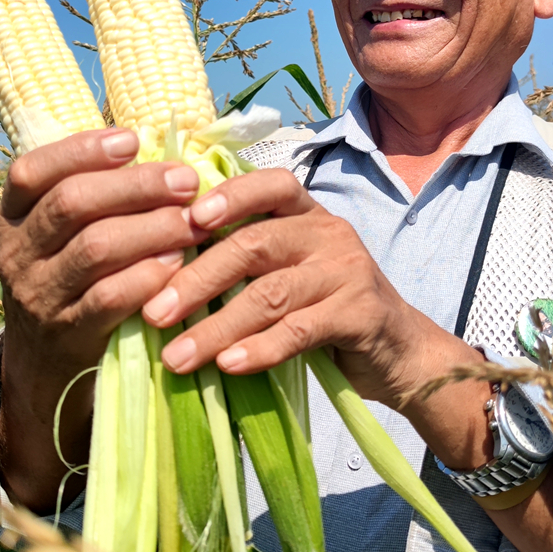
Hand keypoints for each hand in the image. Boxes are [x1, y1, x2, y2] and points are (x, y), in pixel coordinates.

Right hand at [0, 127, 205, 508]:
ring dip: (152, 228)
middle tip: (186, 181)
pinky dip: (148, 276)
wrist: (44, 363)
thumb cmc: (70, 276)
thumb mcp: (58, 234)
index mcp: (11, 216)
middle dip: (135, 186)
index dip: (82, 150)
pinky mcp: (68, 333)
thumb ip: (93, 194)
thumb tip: (160, 145)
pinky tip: (177, 263)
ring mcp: (39, 295)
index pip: (30, 171)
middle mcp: (17, 252)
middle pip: (71, 204)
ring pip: (95, 248)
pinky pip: (109, 298)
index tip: (133, 140)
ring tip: (193, 220)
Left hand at [140, 167, 464, 408]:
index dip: (228, 197)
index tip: (186, 220)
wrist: (398, 352)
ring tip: (177, 356)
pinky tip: (228, 366)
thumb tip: (161, 280)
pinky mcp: (360, 314)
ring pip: (270, 294)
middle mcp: (329, 233)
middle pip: (254, 245)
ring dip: (217, 327)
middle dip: (198, 280)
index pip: (269, 185)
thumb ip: (246, 264)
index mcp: (307, 214)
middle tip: (154, 313)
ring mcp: (347, 272)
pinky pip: (300, 330)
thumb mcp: (291, 272)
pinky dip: (259, 349)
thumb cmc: (326, 309)